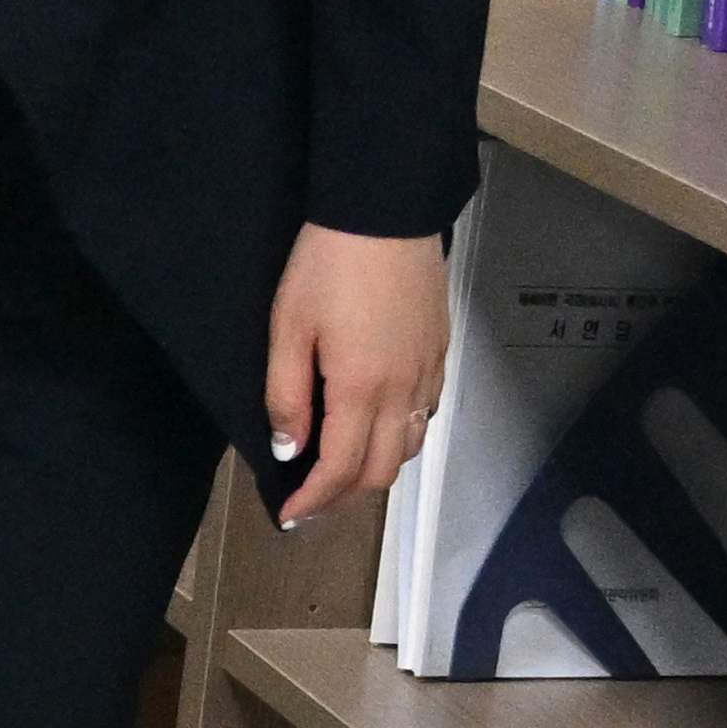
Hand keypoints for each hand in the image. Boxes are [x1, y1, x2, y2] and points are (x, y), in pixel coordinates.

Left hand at [259, 220, 451, 532]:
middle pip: (382, 471)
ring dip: (376, 469)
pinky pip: (426, 412)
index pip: (341, 469)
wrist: (384, 212)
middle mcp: (403, 390)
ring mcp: (427, 370)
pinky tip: (379, 426)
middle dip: (346, 496)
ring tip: (343, 470)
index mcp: (360, 389)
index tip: (290, 515)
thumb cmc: (327, 265)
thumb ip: (287, 395)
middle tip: (313, 500)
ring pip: (410, 445)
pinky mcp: (440, 350)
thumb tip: (289, 449)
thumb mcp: (288, 327)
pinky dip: (402, 435)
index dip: (315, 500)